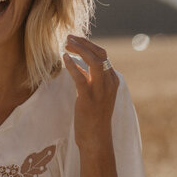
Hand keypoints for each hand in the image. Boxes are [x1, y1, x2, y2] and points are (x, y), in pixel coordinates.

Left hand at [62, 35, 119, 152]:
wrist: (96, 138)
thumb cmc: (93, 118)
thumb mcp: (94, 95)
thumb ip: (90, 80)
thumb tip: (79, 67)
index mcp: (112, 80)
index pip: (103, 55)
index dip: (88, 45)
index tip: (75, 40)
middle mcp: (109, 82)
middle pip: (100, 54)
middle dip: (84, 43)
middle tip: (69, 37)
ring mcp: (100, 90)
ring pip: (94, 61)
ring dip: (79, 50)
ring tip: (66, 44)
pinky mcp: (88, 98)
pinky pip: (81, 77)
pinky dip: (72, 65)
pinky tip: (64, 58)